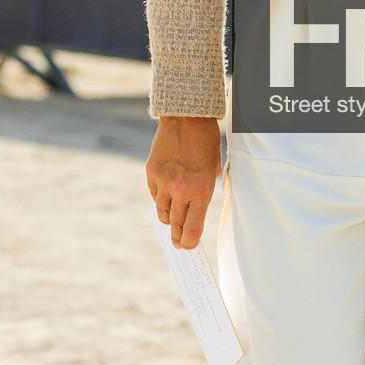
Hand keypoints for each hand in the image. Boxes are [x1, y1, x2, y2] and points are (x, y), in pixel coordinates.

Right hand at [147, 116, 223, 249]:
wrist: (186, 117)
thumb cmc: (206, 141)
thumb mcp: (213, 168)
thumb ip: (204, 189)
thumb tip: (194, 208)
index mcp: (201, 190)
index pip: (192, 227)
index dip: (190, 241)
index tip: (188, 247)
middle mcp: (180, 189)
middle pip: (175, 224)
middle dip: (178, 236)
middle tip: (178, 244)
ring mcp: (163, 181)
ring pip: (162, 211)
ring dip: (168, 219)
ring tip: (171, 222)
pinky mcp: (151, 172)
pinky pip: (154, 194)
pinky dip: (159, 199)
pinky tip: (165, 198)